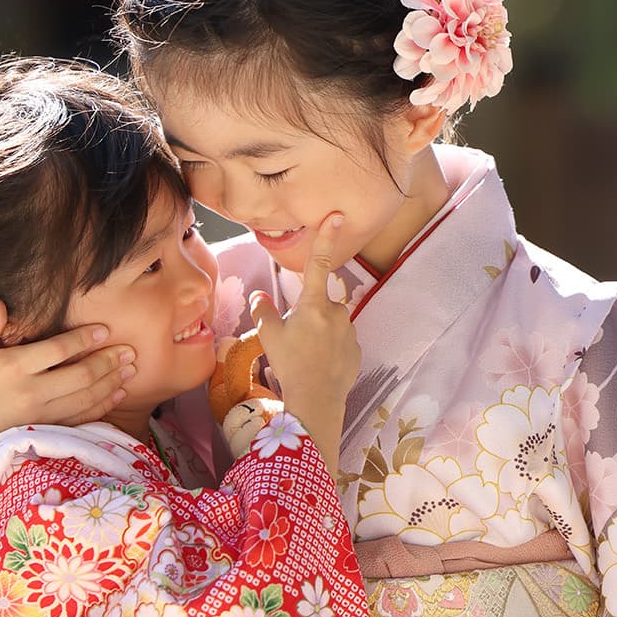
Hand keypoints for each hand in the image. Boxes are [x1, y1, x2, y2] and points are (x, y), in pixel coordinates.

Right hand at [0, 299, 135, 503]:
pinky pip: (83, 418)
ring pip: (86, 398)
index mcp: (13, 367)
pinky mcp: (49, 431)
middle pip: (80, 376)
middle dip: (108, 361)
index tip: (103, 330)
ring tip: (130, 367)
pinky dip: (104, 406)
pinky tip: (119, 393)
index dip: (83, 339)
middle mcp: (30, 392)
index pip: (57, 350)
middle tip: (129, 350)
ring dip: (112, 382)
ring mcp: (42, 416)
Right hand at [249, 213, 358, 465]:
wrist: (317, 400)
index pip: (319, 263)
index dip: (326, 237)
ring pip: (331, 325)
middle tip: (295, 340)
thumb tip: (259, 296)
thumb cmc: (290, 363)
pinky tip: (319, 367)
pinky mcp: (357, 351)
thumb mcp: (269, 335)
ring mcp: (350, 332)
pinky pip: (341, 344)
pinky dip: (330, 351)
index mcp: (313, 304)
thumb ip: (264, 311)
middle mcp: (336, 312)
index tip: (337, 216)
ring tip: (306, 358)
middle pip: (321, 304)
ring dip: (320, 334)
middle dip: (309, 315)